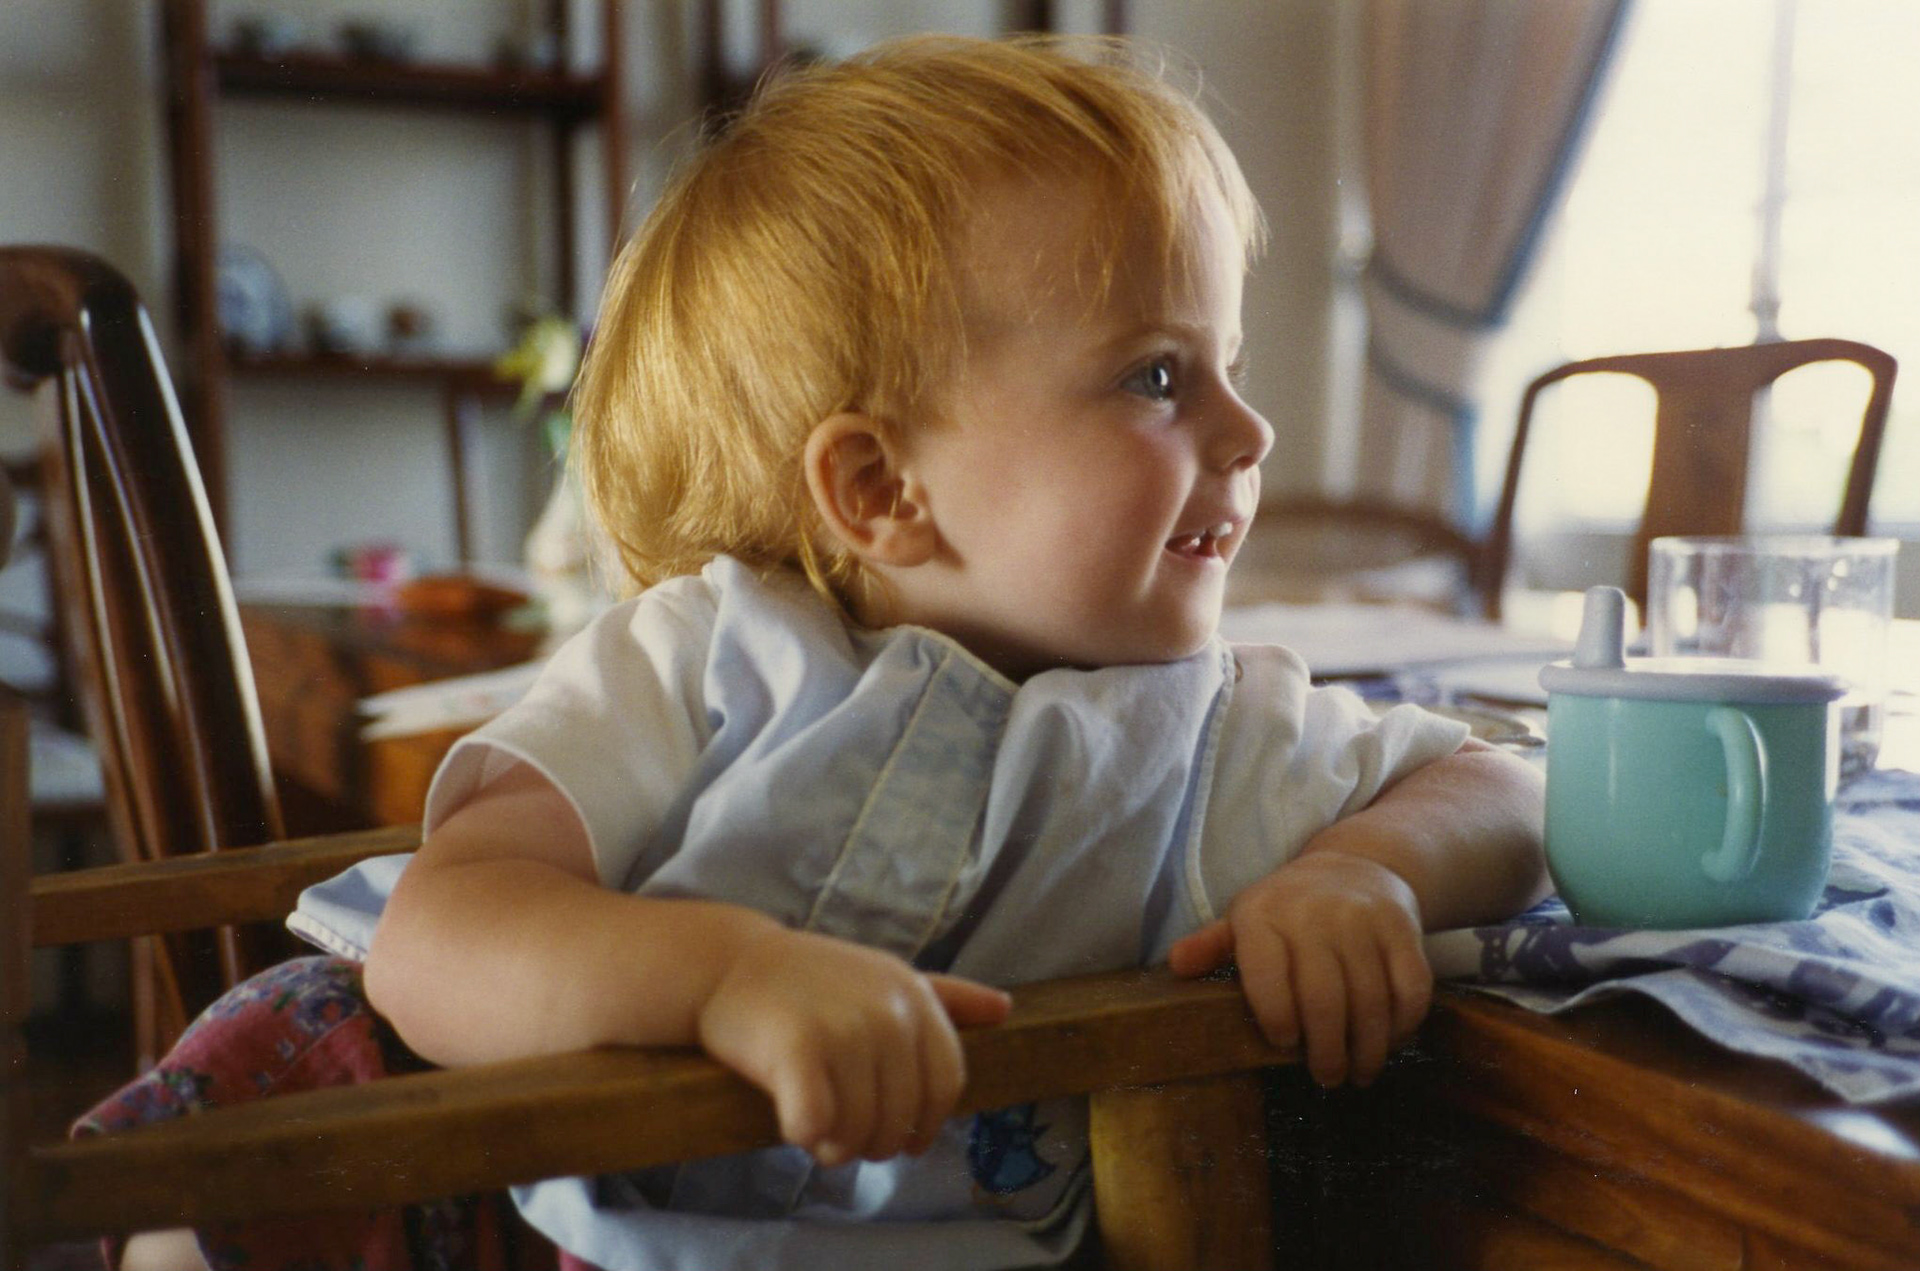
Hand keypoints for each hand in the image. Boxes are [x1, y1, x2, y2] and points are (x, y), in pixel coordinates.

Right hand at [696, 927, 1010, 1165]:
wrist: (727, 965)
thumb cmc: (809, 979)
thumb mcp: (885, 976)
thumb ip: (945, 996)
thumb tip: (1005, 1008)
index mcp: (914, 996)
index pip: (947, 1084)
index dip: (926, 1122)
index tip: (902, 1138)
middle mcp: (887, 1011)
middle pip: (901, 1116)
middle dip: (876, 1142)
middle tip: (845, 1140)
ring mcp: (843, 1029)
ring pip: (859, 1129)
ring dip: (837, 1147)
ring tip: (819, 1136)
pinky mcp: (797, 1050)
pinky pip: (815, 1126)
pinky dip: (804, 1136)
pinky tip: (794, 1124)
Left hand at [1168, 850, 1431, 1087]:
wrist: (1355, 864)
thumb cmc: (1289, 907)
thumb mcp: (1244, 919)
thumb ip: (1212, 946)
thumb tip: (1177, 965)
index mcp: (1263, 915)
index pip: (1268, 978)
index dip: (1277, 1019)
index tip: (1283, 1045)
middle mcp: (1313, 914)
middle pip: (1323, 999)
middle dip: (1326, 1051)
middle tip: (1326, 1077)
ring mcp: (1362, 919)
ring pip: (1370, 1000)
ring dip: (1367, 1048)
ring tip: (1358, 1074)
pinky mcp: (1403, 928)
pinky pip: (1411, 986)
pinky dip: (1404, 1024)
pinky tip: (1391, 1042)